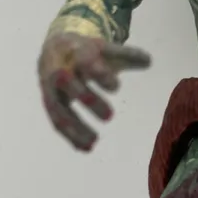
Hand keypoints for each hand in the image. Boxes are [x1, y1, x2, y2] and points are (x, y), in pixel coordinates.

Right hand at [38, 33, 150, 150]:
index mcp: (74, 51)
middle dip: (87, 99)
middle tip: (110, 116)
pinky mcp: (48, 102)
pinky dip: (70, 136)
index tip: (115, 87)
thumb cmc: (85, 52)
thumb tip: (149, 61)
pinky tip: (86, 148)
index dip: (99, 74)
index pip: (84, 61)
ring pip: (57, 107)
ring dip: (75, 125)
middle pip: (67, 82)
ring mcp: (50, 87)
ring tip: (95, 141)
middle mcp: (58, 68)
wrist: (53, 49)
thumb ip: (127, 55)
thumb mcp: (105, 49)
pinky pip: (55, 121)